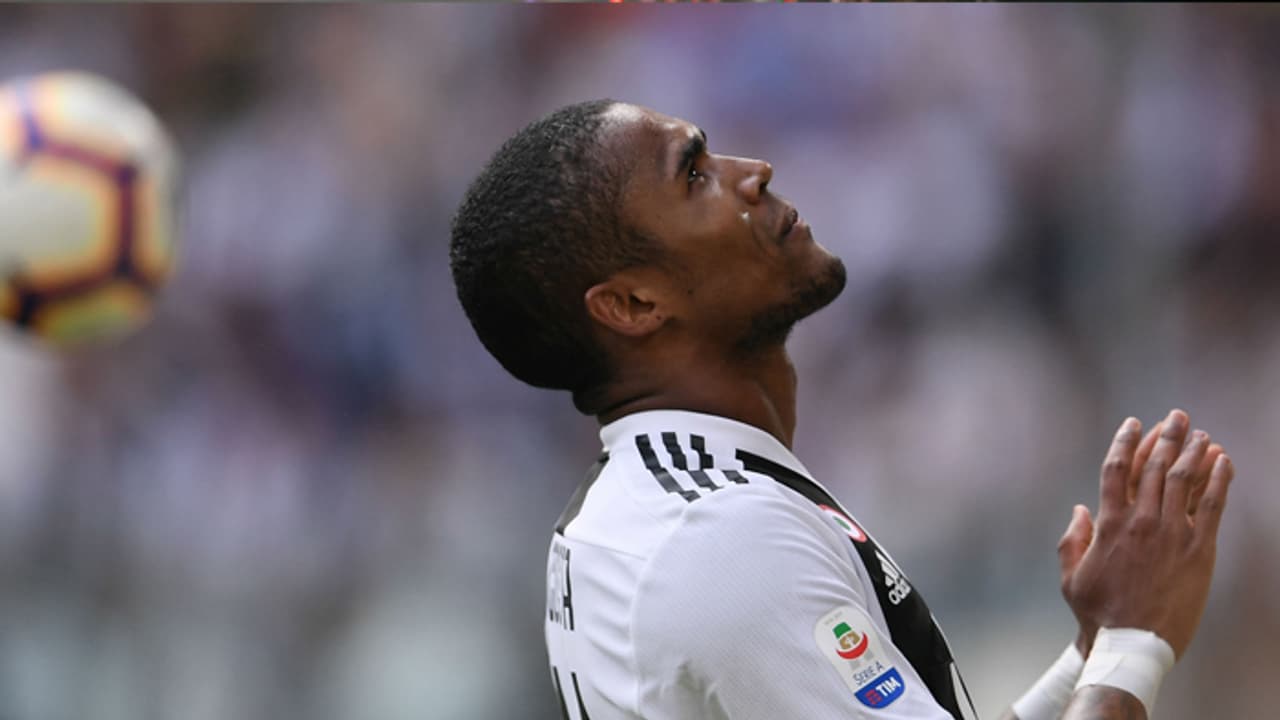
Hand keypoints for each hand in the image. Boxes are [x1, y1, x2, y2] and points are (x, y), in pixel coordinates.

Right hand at [1057, 409, 1233, 658]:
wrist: (1132, 643)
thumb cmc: (1098, 613)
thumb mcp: (1070, 575)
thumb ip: (1073, 539)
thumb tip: (1079, 510)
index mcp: (1108, 523)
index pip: (1117, 469)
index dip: (1126, 441)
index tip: (1134, 423)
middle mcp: (1141, 521)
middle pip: (1155, 466)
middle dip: (1166, 437)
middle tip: (1176, 417)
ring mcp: (1171, 534)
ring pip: (1184, 479)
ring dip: (1193, 451)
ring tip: (1200, 433)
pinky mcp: (1198, 550)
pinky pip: (1211, 505)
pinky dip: (1219, 479)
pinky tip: (1223, 461)